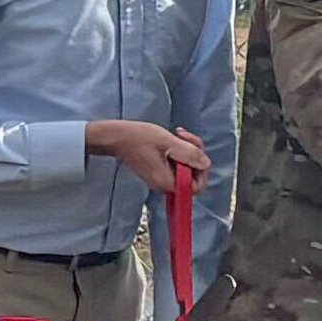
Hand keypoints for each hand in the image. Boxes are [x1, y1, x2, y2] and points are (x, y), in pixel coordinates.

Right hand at [88, 119, 210, 192]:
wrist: (115, 137)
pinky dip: (178, 151)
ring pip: (185, 167)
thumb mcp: (168, 142)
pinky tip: (172, 138)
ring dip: (186, 149)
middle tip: (184, 136)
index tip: (195, 151)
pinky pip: (176, 164)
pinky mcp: (157, 171)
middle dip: (194, 154)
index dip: (201, 169)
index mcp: (166, 183)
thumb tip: (206, 163)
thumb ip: (189, 153)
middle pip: (192, 175)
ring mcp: (160, 178)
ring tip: (177, 134)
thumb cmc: (138, 138)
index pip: (196, 186)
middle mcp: (163, 185)